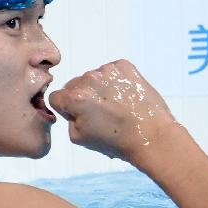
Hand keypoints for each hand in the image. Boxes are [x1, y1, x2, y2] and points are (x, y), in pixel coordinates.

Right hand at [48, 59, 176, 161]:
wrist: (152, 136)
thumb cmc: (117, 141)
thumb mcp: (79, 138)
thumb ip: (67, 119)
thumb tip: (71, 108)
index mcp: (75, 98)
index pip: (56, 97)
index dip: (66, 109)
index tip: (80, 116)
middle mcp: (89, 79)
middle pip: (74, 85)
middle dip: (82, 97)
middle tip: (100, 113)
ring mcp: (108, 71)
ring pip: (93, 78)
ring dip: (99, 89)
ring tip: (115, 106)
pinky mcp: (125, 67)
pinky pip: (110, 71)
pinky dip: (115, 82)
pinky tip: (124, 97)